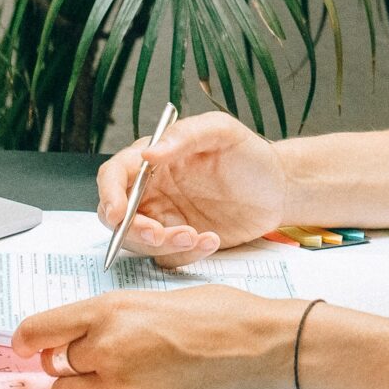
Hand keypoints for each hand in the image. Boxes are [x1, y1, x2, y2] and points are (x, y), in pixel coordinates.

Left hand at [13, 286, 302, 388]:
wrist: (261, 347)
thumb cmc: (222, 316)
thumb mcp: (157, 300)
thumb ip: (118, 317)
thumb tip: (95, 330)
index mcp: (109, 309)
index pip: (38, 329)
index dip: (25, 341)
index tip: (23, 347)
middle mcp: (106, 345)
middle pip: (50, 364)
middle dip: (64, 364)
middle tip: (89, 361)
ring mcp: (120, 382)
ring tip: (116, 378)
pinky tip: (147, 388)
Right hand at [97, 110, 288, 266]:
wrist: (278, 188)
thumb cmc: (249, 154)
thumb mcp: (221, 132)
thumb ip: (185, 135)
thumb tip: (148, 153)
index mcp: (153, 160)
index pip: (115, 175)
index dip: (109, 194)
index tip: (118, 213)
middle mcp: (152, 189)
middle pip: (117, 215)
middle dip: (132, 230)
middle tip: (160, 234)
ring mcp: (165, 217)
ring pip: (140, 241)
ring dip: (163, 244)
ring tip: (197, 236)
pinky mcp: (182, 241)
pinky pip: (169, 256)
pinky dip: (186, 254)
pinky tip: (211, 240)